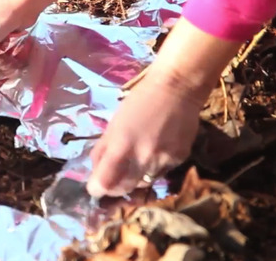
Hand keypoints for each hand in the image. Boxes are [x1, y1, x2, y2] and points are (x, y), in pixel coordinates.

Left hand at [86, 17, 243, 196]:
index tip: (95, 186)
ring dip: (136, 176)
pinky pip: (162, 172)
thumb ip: (103, 150)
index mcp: (121, 146)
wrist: (177, 88)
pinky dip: (154, 167)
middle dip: (115, 188)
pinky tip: (156, 149)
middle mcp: (143, 158)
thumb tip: (95, 172)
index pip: (104, 183)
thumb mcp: (114, 124)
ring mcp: (163, 160)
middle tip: (112, 179)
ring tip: (136, 158)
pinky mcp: (180, 159)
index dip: (97, 188)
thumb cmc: (139, 102)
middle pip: (124, 188)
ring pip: (144, 181)